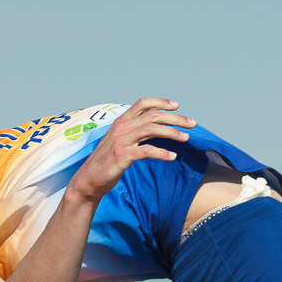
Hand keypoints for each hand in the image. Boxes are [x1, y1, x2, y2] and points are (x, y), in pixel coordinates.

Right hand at [68, 99, 193, 202]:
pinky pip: (146, 151)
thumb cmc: (108, 161)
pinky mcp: (122, 156)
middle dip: (175, 118)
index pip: (142, 104)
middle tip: (192, 124)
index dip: (160, 102)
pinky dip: (161, 153)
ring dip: (171, 132)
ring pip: (151, 129)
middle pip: (152, 116)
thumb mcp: (120, 141)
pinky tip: (172, 157)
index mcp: (121, 122)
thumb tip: (156, 126)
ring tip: (186, 138)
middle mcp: (121, 128)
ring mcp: (121, 141)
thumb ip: (135, 132)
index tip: (176, 105)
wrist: (89, 179)